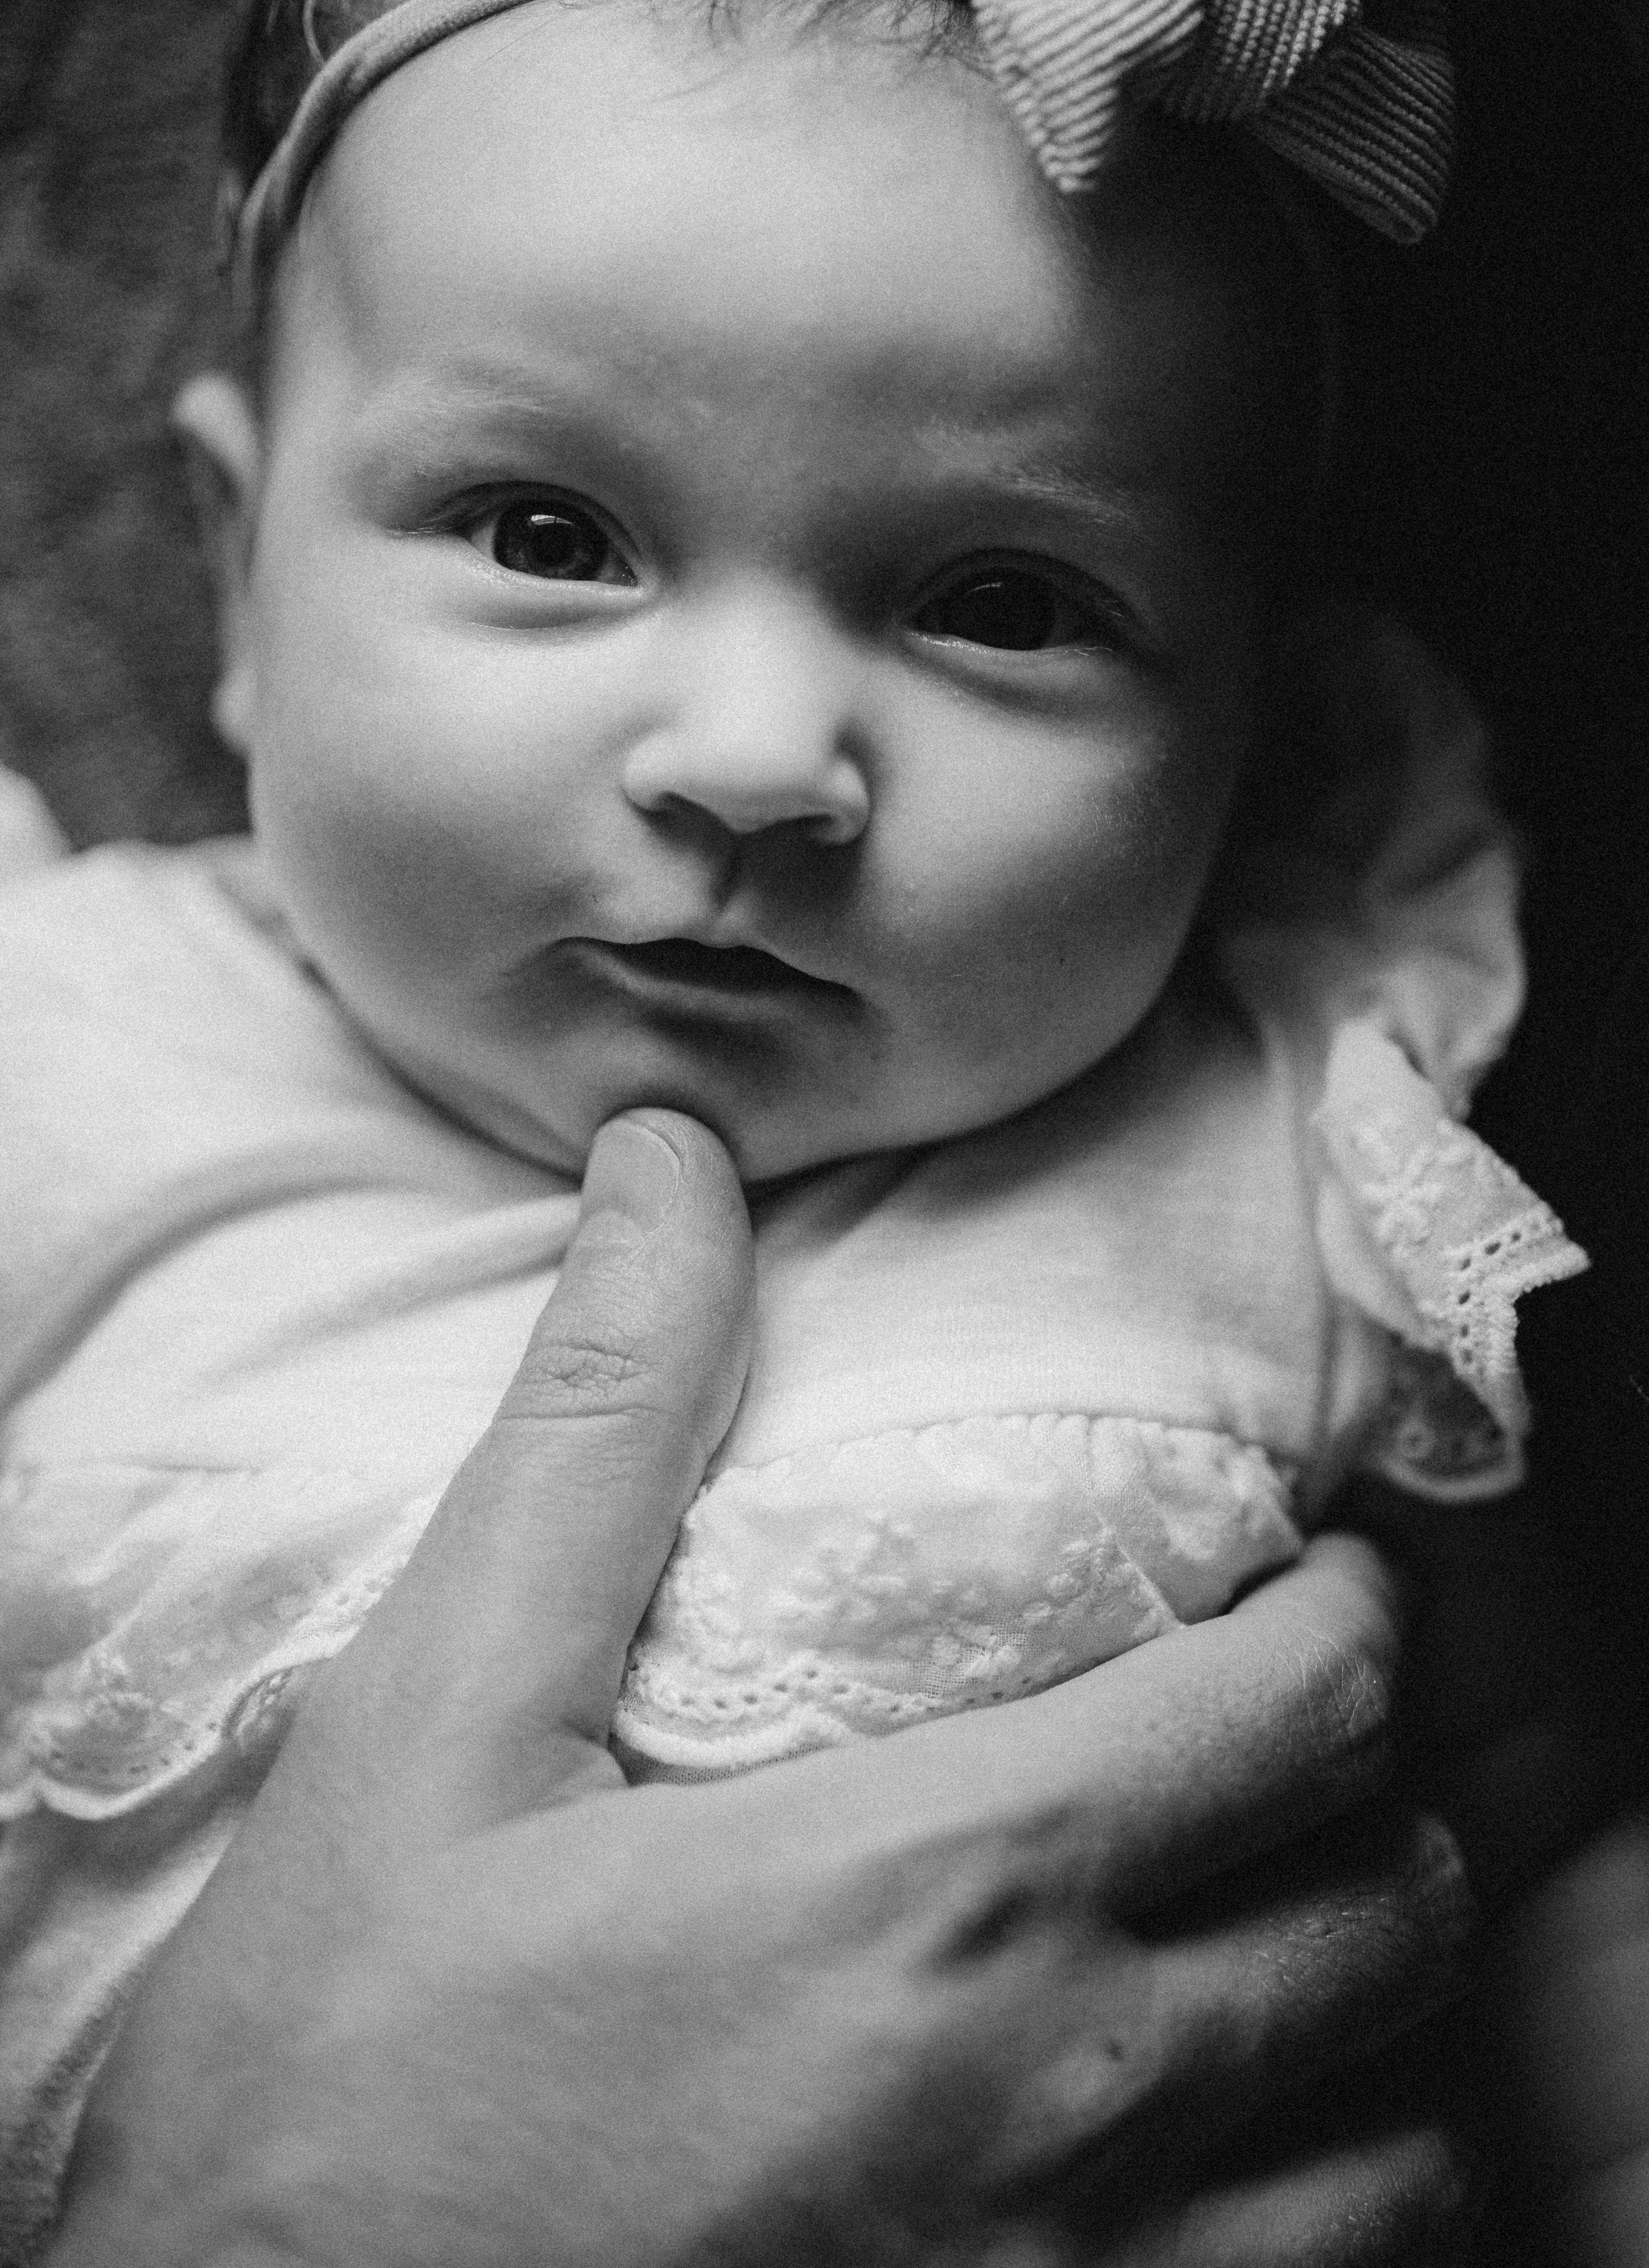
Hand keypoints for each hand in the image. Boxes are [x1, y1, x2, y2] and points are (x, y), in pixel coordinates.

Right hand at [48, 1111, 1474, 2267]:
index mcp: (937, 1894)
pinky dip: (1328, 2222)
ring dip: (1366, 2028)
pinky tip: (1216, 2165)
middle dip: (1368, 1795)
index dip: (1351, 1616)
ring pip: (1402, 2158)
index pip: (1301, 1712)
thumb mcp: (440, 1720)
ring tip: (1266, 1951)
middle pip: (1391, 1916)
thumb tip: (669, 1165)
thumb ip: (599, 1430)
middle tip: (1279, 1743)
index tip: (1312, 1583)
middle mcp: (1063, 2111)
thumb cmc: (337, 2075)